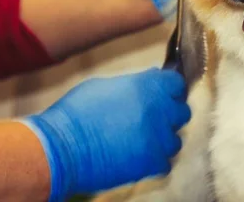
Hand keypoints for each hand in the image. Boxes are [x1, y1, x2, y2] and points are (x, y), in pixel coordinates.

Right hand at [21, 69, 190, 200]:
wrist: (61, 147)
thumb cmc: (76, 112)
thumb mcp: (104, 85)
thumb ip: (133, 83)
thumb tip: (148, 80)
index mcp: (148, 86)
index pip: (176, 83)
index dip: (170, 89)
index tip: (164, 94)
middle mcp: (159, 110)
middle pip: (181, 112)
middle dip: (169, 115)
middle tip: (153, 119)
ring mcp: (157, 138)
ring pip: (174, 140)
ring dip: (162, 140)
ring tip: (143, 142)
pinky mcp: (151, 163)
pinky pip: (164, 163)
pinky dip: (154, 162)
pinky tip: (138, 158)